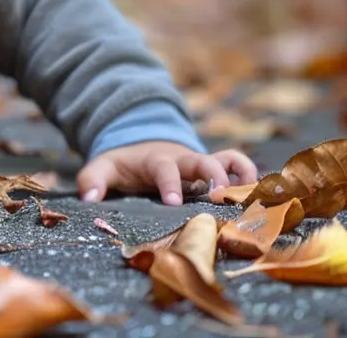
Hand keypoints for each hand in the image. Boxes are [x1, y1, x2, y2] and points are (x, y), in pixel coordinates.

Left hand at [77, 142, 257, 205]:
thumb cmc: (124, 164)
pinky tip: (257, 191)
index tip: (173, 202)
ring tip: (248, 195)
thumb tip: (89, 199)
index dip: (170, 184)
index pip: (164, 170)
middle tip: (218, 198)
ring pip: (225, 159)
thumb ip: (93, 180)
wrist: (141, 144)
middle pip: (202, 161)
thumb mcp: (103, 168)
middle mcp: (183, 160)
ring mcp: (200, 162)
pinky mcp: (212, 167)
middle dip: (211, 177)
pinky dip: (247, 171)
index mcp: (156, 161)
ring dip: (238, 174)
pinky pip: (234, 162)